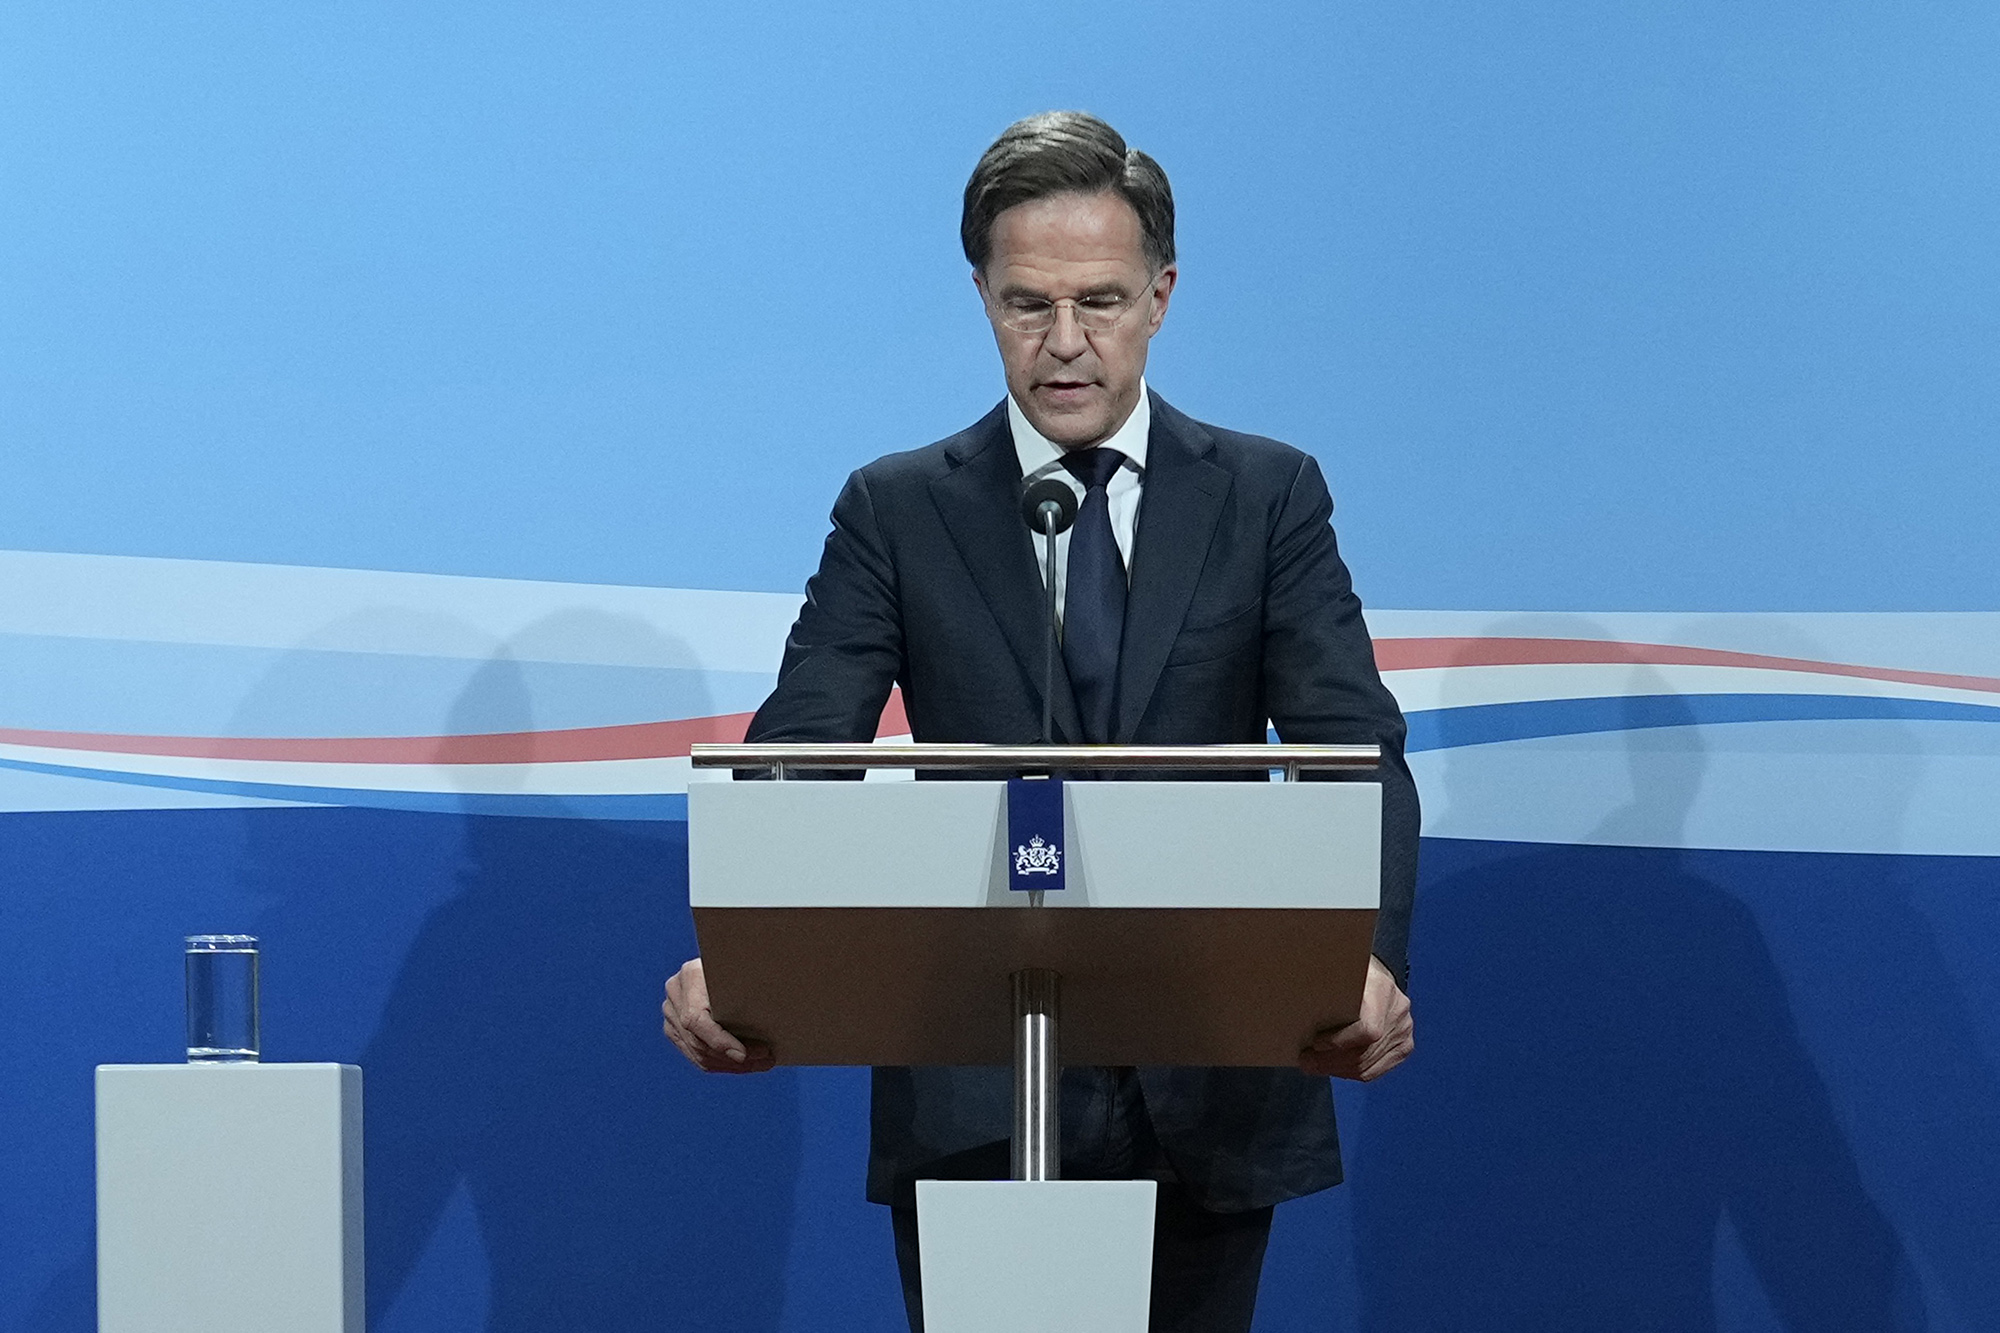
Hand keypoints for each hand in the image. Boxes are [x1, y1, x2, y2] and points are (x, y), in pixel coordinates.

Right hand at [662, 958, 774, 1073]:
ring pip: (698, 1052)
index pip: (696, 1020)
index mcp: (690, 975)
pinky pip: (696, 1054)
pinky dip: (722, 1063)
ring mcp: (671, 1012)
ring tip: (761, 1063)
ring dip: (731, 1064)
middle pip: (699, 1041)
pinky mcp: (674, 1028)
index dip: (719, 1041)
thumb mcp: (745, 966)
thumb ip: (750, 984)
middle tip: (766, 1059)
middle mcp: (675, 993)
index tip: (743, 1054)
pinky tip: (745, 1064)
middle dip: (734, 1057)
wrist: (722, 959)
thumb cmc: (742, 961)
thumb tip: (775, 1001)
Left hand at [1300, 955, 1412, 1080]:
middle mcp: (1398, 1010)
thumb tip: (1292, 998)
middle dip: (1330, 1061)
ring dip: (1336, 1070)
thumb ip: (1321, 982)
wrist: (1374, 974)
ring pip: (1367, 1066)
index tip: (1315, 1043)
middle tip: (1305, 1061)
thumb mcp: (1335, 968)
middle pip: (1364, 1053)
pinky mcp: (1404, 1046)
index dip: (1340, 1043)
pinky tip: (1333, 1066)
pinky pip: (1375, 1070)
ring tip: (1313, 1064)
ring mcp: (1404, 1030)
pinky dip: (1350, 1072)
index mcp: (1381, 988)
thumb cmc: (1346, 971)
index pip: (1368, 1030)